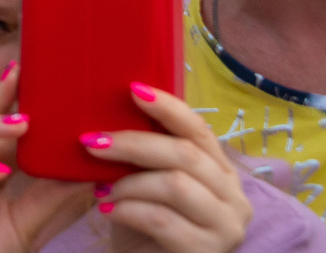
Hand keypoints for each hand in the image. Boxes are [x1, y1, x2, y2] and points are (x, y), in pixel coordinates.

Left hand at [80, 82, 254, 252]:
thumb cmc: (144, 223)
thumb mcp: (145, 180)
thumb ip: (144, 153)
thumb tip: (106, 108)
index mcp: (221, 171)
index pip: (198, 129)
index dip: (167, 106)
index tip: (132, 88)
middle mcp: (234, 197)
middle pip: (184, 154)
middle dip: (132, 143)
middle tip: (91, 143)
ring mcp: (226, 227)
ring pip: (174, 185)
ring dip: (128, 183)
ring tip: (101, 191)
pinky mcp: (207, 252)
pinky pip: (161, 219)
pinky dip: (127, 210)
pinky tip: (107, 211)